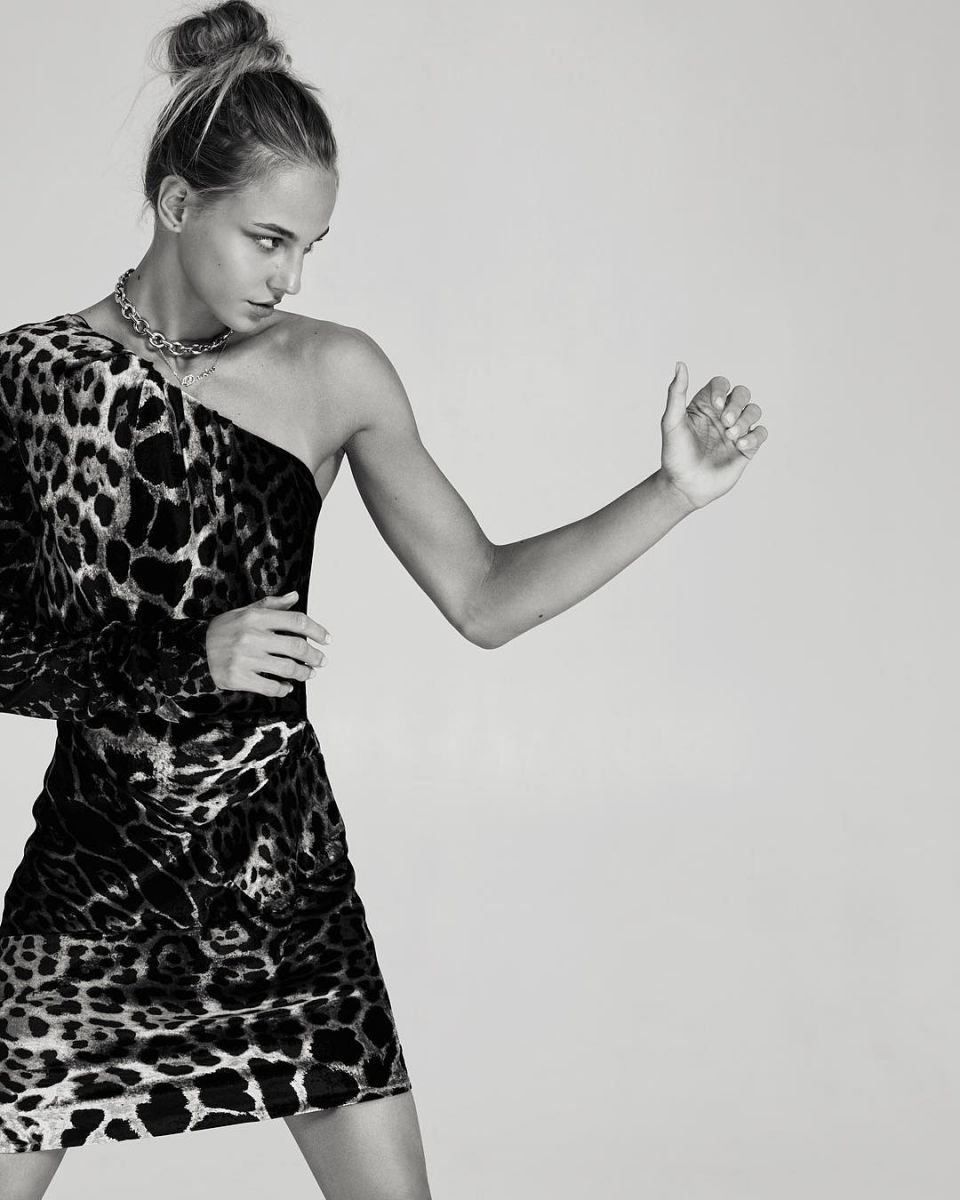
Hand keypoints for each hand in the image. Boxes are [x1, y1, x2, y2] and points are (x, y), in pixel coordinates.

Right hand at [205, 590, 330, 696]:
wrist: (194, 649)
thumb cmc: (224, 629)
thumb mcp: (245, 611)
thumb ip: (272, 605)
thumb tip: (294, 596)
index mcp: (256, 617)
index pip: (296, 621)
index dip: (317, 630)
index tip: (327, 639)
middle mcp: (252, 636)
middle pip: (296, 647)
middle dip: (314, 656)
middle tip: (321, 661)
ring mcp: (245, 658)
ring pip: (287, 669)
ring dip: (304, 673)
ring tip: (309, 673)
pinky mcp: (238, 678)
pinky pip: (270, 687)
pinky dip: (284, 688)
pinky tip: (287, 686)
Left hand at [658, 363, 767, 510]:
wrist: (684, 486)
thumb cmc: (675, 455)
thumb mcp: (671, 422)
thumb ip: (676, 393)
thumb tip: (680, 364)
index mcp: (704, 406)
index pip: (721, 384)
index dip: (723, 390)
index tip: (717, 405)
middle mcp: (721, 416)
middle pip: (742, 393)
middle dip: (738, 405)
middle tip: (726, 423)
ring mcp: (735, 431)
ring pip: (754, 411)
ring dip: (746, 420)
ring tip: (731, 436)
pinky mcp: (746, 448)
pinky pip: (761, 433)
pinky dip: (754, 436)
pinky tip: (739, 446)